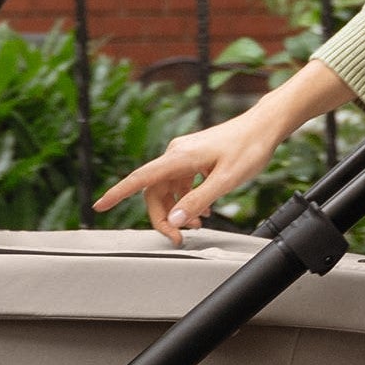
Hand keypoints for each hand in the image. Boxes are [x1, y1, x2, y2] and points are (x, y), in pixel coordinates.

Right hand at [94, 113, 283, 242]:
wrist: (264, 127)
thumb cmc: (248, 147)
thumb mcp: (226, 180)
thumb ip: (198, 201)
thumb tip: (174, 219)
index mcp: (179, 157)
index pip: (140, 178)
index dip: (118, 193)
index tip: (100, 204)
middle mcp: (176, 154)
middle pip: (154, 191)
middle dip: (163, 216)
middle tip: (179, 237)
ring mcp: (185, 156)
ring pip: (168, 190)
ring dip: (177, 210)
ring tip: (197, 225)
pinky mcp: (194, 159)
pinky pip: (181, 184)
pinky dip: (187, 200)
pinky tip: (203, 210)